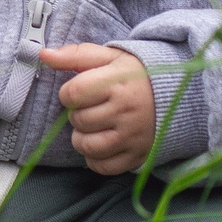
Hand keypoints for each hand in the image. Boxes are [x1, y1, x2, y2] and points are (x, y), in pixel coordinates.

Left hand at [41, 44, 154, 174]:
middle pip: (78, 120)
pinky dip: (95, 159)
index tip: (79, 92)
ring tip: (92, 127)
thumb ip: (74, 55)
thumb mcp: (108, 57)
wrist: (178, 95)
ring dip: (82, 138)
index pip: (72, 94)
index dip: (68, 93)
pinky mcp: (138, 156)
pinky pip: (103, 167)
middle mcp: (126, 111)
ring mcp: (133, 136)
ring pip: (87, 146)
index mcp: (117, 82)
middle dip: (77, 114)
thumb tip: (43, 55)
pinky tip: (101, 144)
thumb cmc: (136, 75)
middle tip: (91, 108)